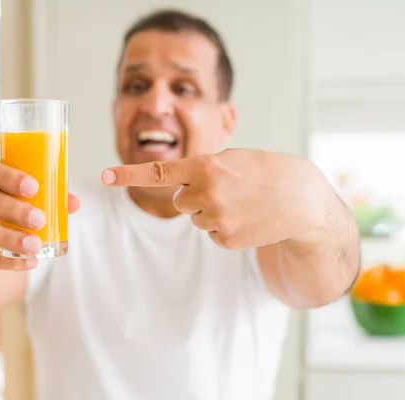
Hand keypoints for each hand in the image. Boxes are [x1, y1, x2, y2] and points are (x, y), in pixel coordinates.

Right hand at [0, 160, 79, 269]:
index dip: (9, 177)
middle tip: (40, 219)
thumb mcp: (4, 195)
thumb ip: (36, 195)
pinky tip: (28, 263)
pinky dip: (6, 263)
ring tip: (36, 246)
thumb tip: (73, 202)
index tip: (34, 187)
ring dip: (10, 239)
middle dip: (14, 211)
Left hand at [101, 148, 331, 248]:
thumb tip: (181, 187)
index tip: (104, 176)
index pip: (159, 171)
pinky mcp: (225, 239)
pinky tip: (244, 219)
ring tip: (239, 203)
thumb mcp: (233, 157)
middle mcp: (207, 192)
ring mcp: (216, 218)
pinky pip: (210, 233)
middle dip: (195, 196)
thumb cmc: (265, 171)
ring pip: (194, 218)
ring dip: (210, 211)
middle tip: (225, 190)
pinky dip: (222, 227)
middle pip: (179, 201)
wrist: (299, 201)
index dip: (128, 174)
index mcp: (206, 165)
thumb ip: (203, 168)